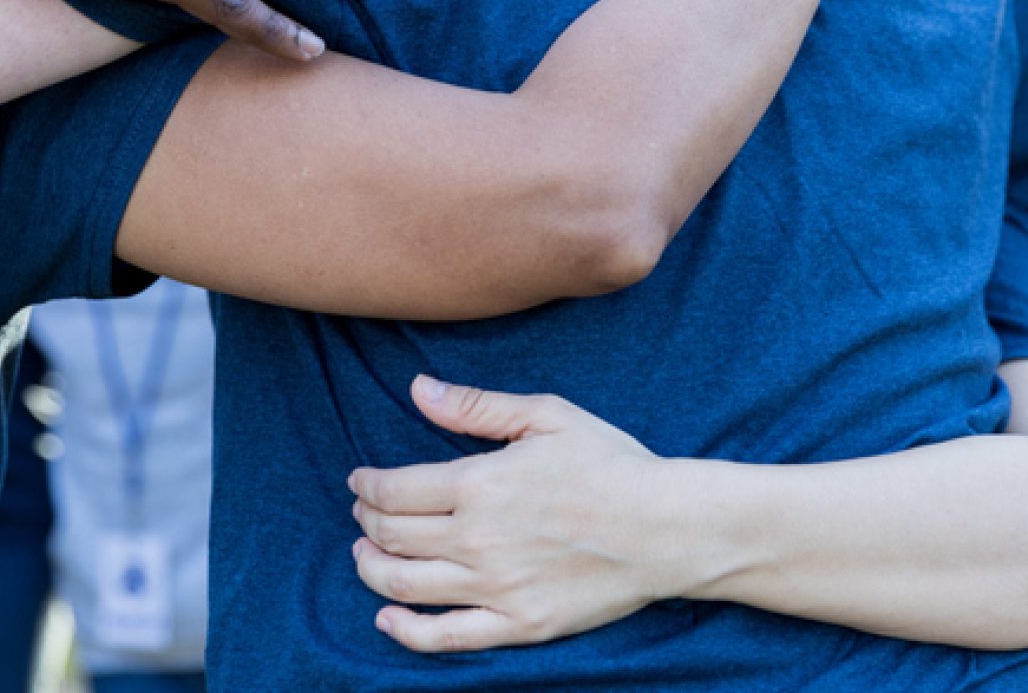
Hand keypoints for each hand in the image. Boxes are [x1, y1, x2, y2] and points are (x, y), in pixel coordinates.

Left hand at [348, 376, 676, 653]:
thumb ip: (477, 406)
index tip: (360, 481)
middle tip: (365, 514)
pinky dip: (405, 632)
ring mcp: (496, 588)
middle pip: (392, 536)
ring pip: (404, 586)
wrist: (666, 527)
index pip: (394, 490)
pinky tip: (387, 619)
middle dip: (366, 522)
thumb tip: (417, 389)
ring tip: (365, 556)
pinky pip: (445, 637)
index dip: (366, 486)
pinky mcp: (518, 625)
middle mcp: (478, 539)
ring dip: (371, 570)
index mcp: (481, 483)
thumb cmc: (611, 463)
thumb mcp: (547, 416)